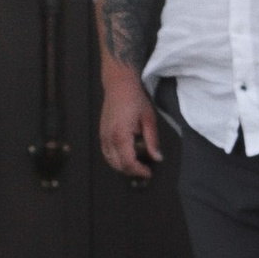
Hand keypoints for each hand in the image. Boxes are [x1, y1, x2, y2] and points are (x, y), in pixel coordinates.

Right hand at [98, 66, 161, 185]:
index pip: (128, 162)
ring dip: (123, 166)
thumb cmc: (134, 99)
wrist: (119, 85)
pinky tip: (126, 156)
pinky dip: (115, 159)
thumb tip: (157, 157)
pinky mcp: (101, 134)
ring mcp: (103, 136)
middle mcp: (109, 138)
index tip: (148, 172)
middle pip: (118, 165)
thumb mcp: (149, 119)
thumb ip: (152, 141)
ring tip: (137, 164)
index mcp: (121, 135)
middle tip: (144, 169)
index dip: (139, 171)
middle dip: (132, 171)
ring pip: (110, 161)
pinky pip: (106, 153)